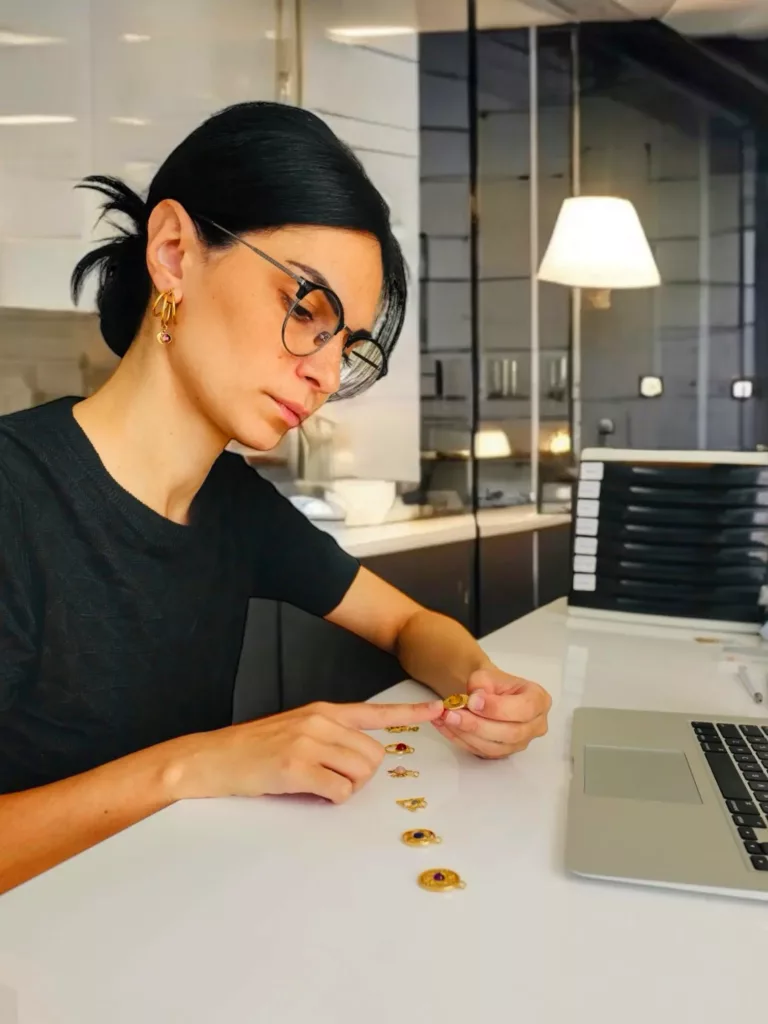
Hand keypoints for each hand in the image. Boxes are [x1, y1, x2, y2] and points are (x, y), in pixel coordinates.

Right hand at [166, 698, 443, 803]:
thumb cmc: (254, 749)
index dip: (410, 712)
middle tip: (330, 778)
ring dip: (344, 787)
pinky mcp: (297, 767)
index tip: (438, 709)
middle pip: (372, 754)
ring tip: (315, 783)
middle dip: (360, 774)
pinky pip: (339, 791)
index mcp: (322, 711)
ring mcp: (308, 743)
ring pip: (359, 773)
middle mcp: (320, 721)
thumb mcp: (296, 728)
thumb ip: (329, 734)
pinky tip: (307, 791)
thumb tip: (361, 755)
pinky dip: (330, 798)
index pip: (375, 711)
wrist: (213, 758)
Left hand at [432, 668, 550, 758]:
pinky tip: (445, 727)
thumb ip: (482, 683)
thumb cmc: (493, 684)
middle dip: (477, 724)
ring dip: (466, 734)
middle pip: (510, 733)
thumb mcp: (488, 674)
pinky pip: (481, 752)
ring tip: (445, 718)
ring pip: (494, 746)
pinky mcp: (502, 754)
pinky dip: (460, 740)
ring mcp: (520, 743)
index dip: (497, 708)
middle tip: (451, 713)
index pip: (523, 709)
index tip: (472, 701)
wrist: (487, 694)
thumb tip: (476, 699)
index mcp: (539, 701)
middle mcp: (536, 726)